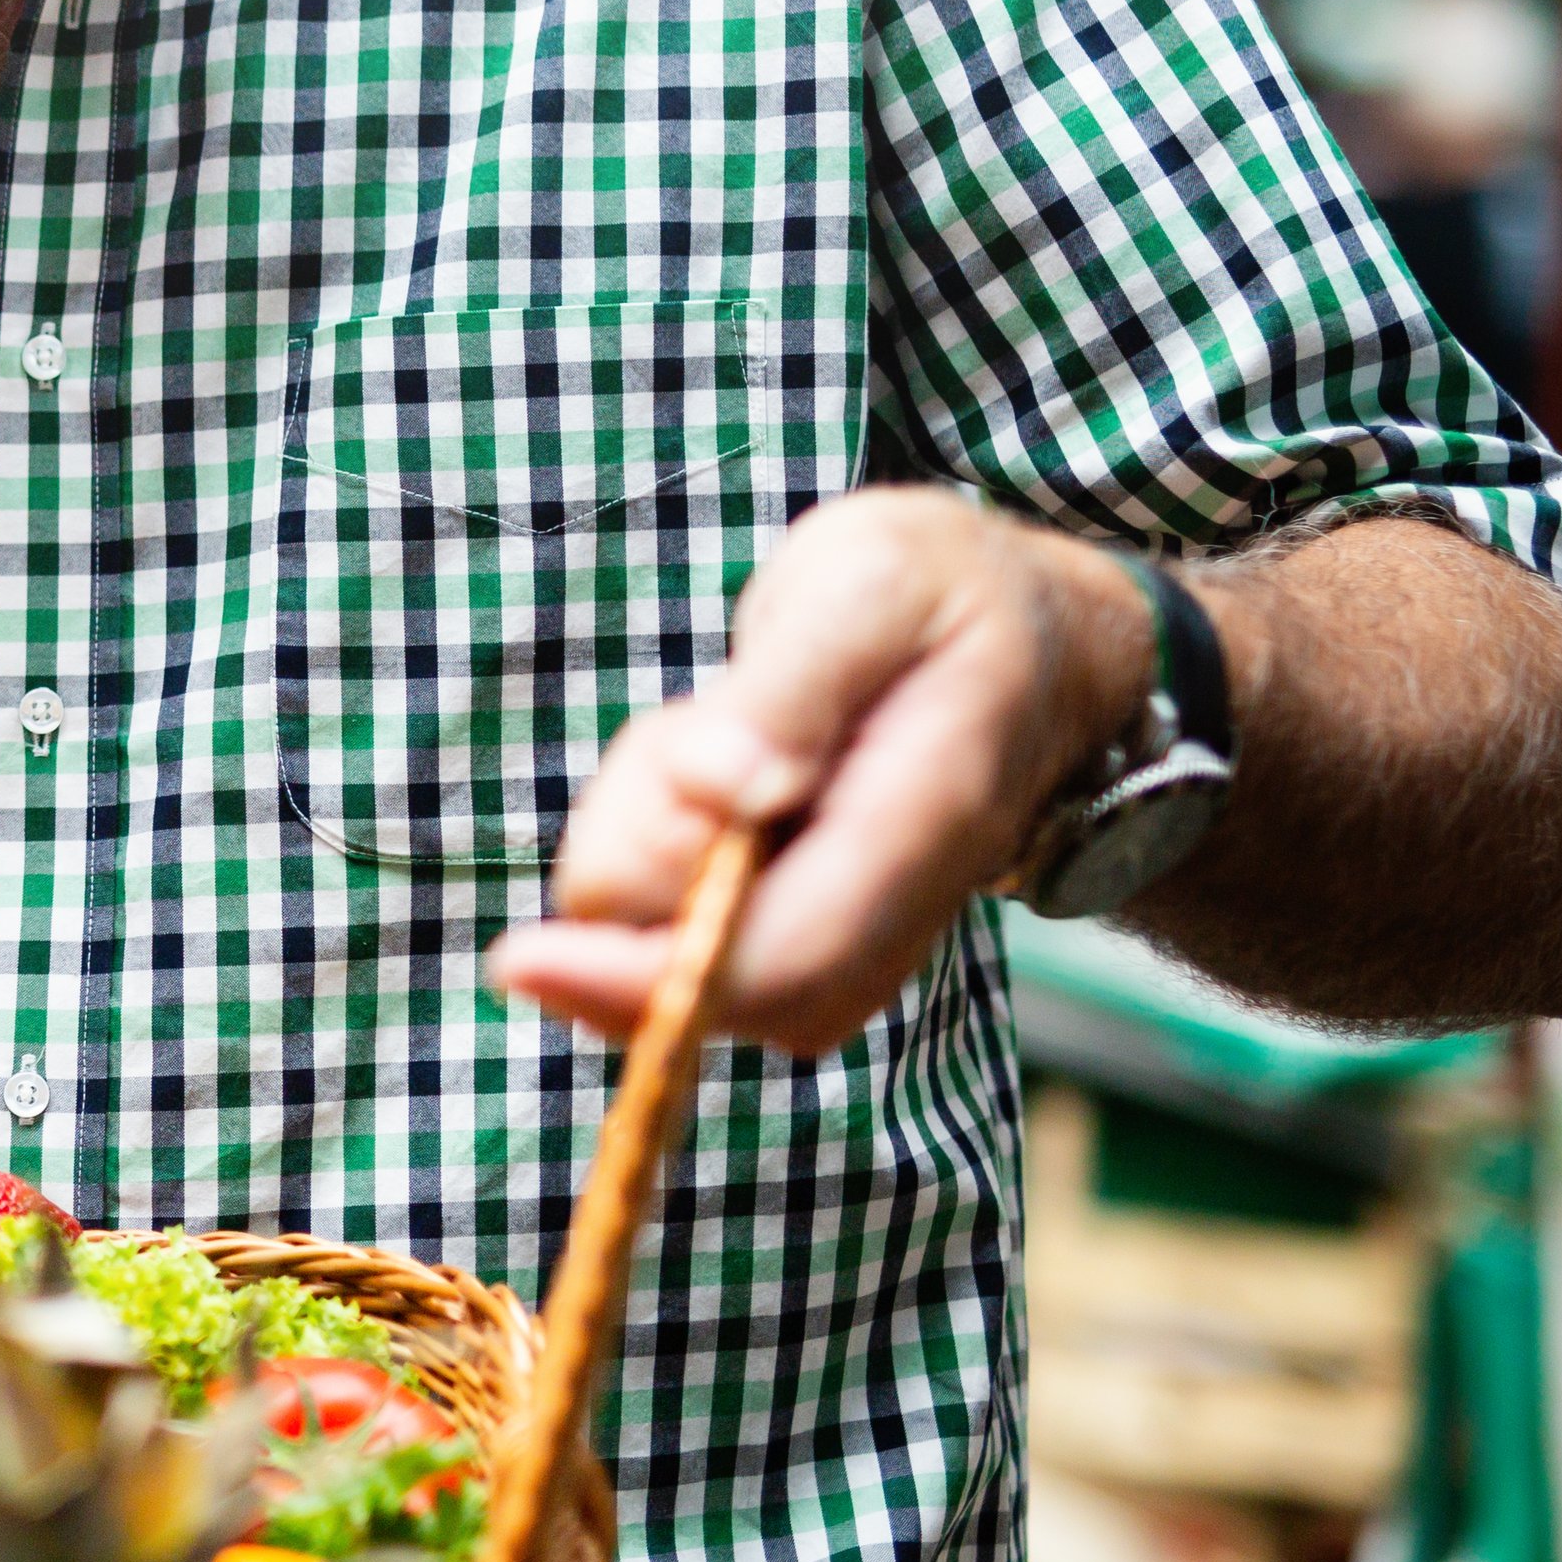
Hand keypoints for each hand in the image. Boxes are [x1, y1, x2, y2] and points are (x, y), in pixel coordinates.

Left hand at [488, 486, 1152, 1054]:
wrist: (1036, 638)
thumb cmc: (943, 594)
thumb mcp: (872, 579)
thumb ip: (795, 683)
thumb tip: (723, 790)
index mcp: (924, 823)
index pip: (786, 960)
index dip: (649, 981)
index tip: (524, 957)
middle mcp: (893, 911)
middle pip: (711, 980)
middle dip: (632, 873)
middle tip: (682, 735)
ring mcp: (853, 933)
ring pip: (682, 952)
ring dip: (644, 843)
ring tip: (713, 728)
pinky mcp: (808, 926)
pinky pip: (687, 924)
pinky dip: (655, 847)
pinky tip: (709, 763)